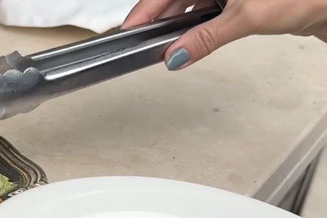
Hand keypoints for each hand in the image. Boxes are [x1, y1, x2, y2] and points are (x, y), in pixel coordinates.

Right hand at [122, 0, 326, 69]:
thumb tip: (176, 55)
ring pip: (190, 3)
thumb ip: (205, 38)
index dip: (145, 9)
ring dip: (178, 23)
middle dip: (158, 19)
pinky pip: (207, 8)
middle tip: (141, 42)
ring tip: (164, 43)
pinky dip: (197, 24)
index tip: (129, 30)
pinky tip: (190, 37)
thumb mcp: (245, 18)